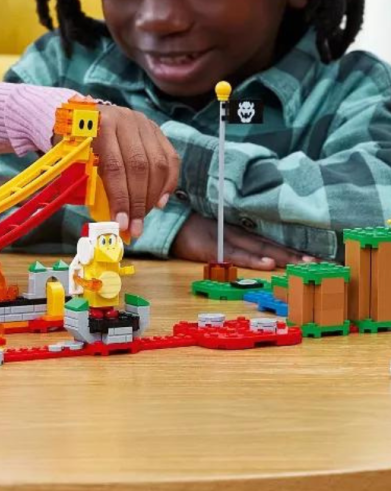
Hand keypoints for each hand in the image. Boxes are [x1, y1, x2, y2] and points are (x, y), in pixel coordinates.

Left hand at [0, 100, 179, 239]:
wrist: (85, 114)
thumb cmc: (75, 141)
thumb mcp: (73, 155)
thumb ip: (85, 178)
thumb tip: (104, 217)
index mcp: (98, 126)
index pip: (114, 167)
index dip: (120, 198)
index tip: (121, 224)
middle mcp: (125, 120)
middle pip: (139, 167)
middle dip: (138, 203)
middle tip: (135, 228)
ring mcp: (143, 124)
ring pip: (157, 164)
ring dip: (152, 197)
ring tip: (143, 218)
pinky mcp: (157, 130)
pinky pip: (170, 159)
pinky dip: (168, 183)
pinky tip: (160, 202)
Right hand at [171, 213, 315, 269]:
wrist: (166, 224)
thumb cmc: (191, 230)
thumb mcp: (217, 232)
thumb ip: (237, 240)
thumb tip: (262, 253)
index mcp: (240, 231)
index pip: (272, 241)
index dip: (295, 250)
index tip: (319, 259)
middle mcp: (238, 233)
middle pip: (272, 245)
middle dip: (297, 255)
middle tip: (324, 264)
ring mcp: (226, 240)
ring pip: (260, 249)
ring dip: (283, 257)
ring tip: (305, 264)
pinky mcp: (212, 248)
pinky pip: (236, 255)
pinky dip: (253, 260)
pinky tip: (268, 265)